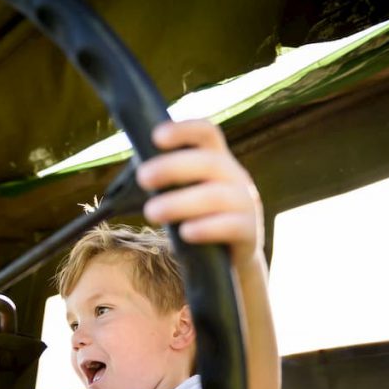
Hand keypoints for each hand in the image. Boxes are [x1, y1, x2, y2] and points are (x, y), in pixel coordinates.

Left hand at [137, 119, 263, 269]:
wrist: (232, 258)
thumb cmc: (200, 219)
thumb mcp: (189, 192)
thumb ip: (171, 179)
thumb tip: (138, 168)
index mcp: (219, 161)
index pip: (207, 133)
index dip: (184, 130)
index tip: (156, 137)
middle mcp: (236, 177)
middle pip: (209, 162)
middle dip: (172, 167)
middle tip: (143, 178)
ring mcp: (247, 204)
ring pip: (216, 196)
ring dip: (179, 202)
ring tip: (151, 212)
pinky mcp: (250, 233)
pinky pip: (230, 226)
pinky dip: (205, 228)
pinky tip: (184, 233)